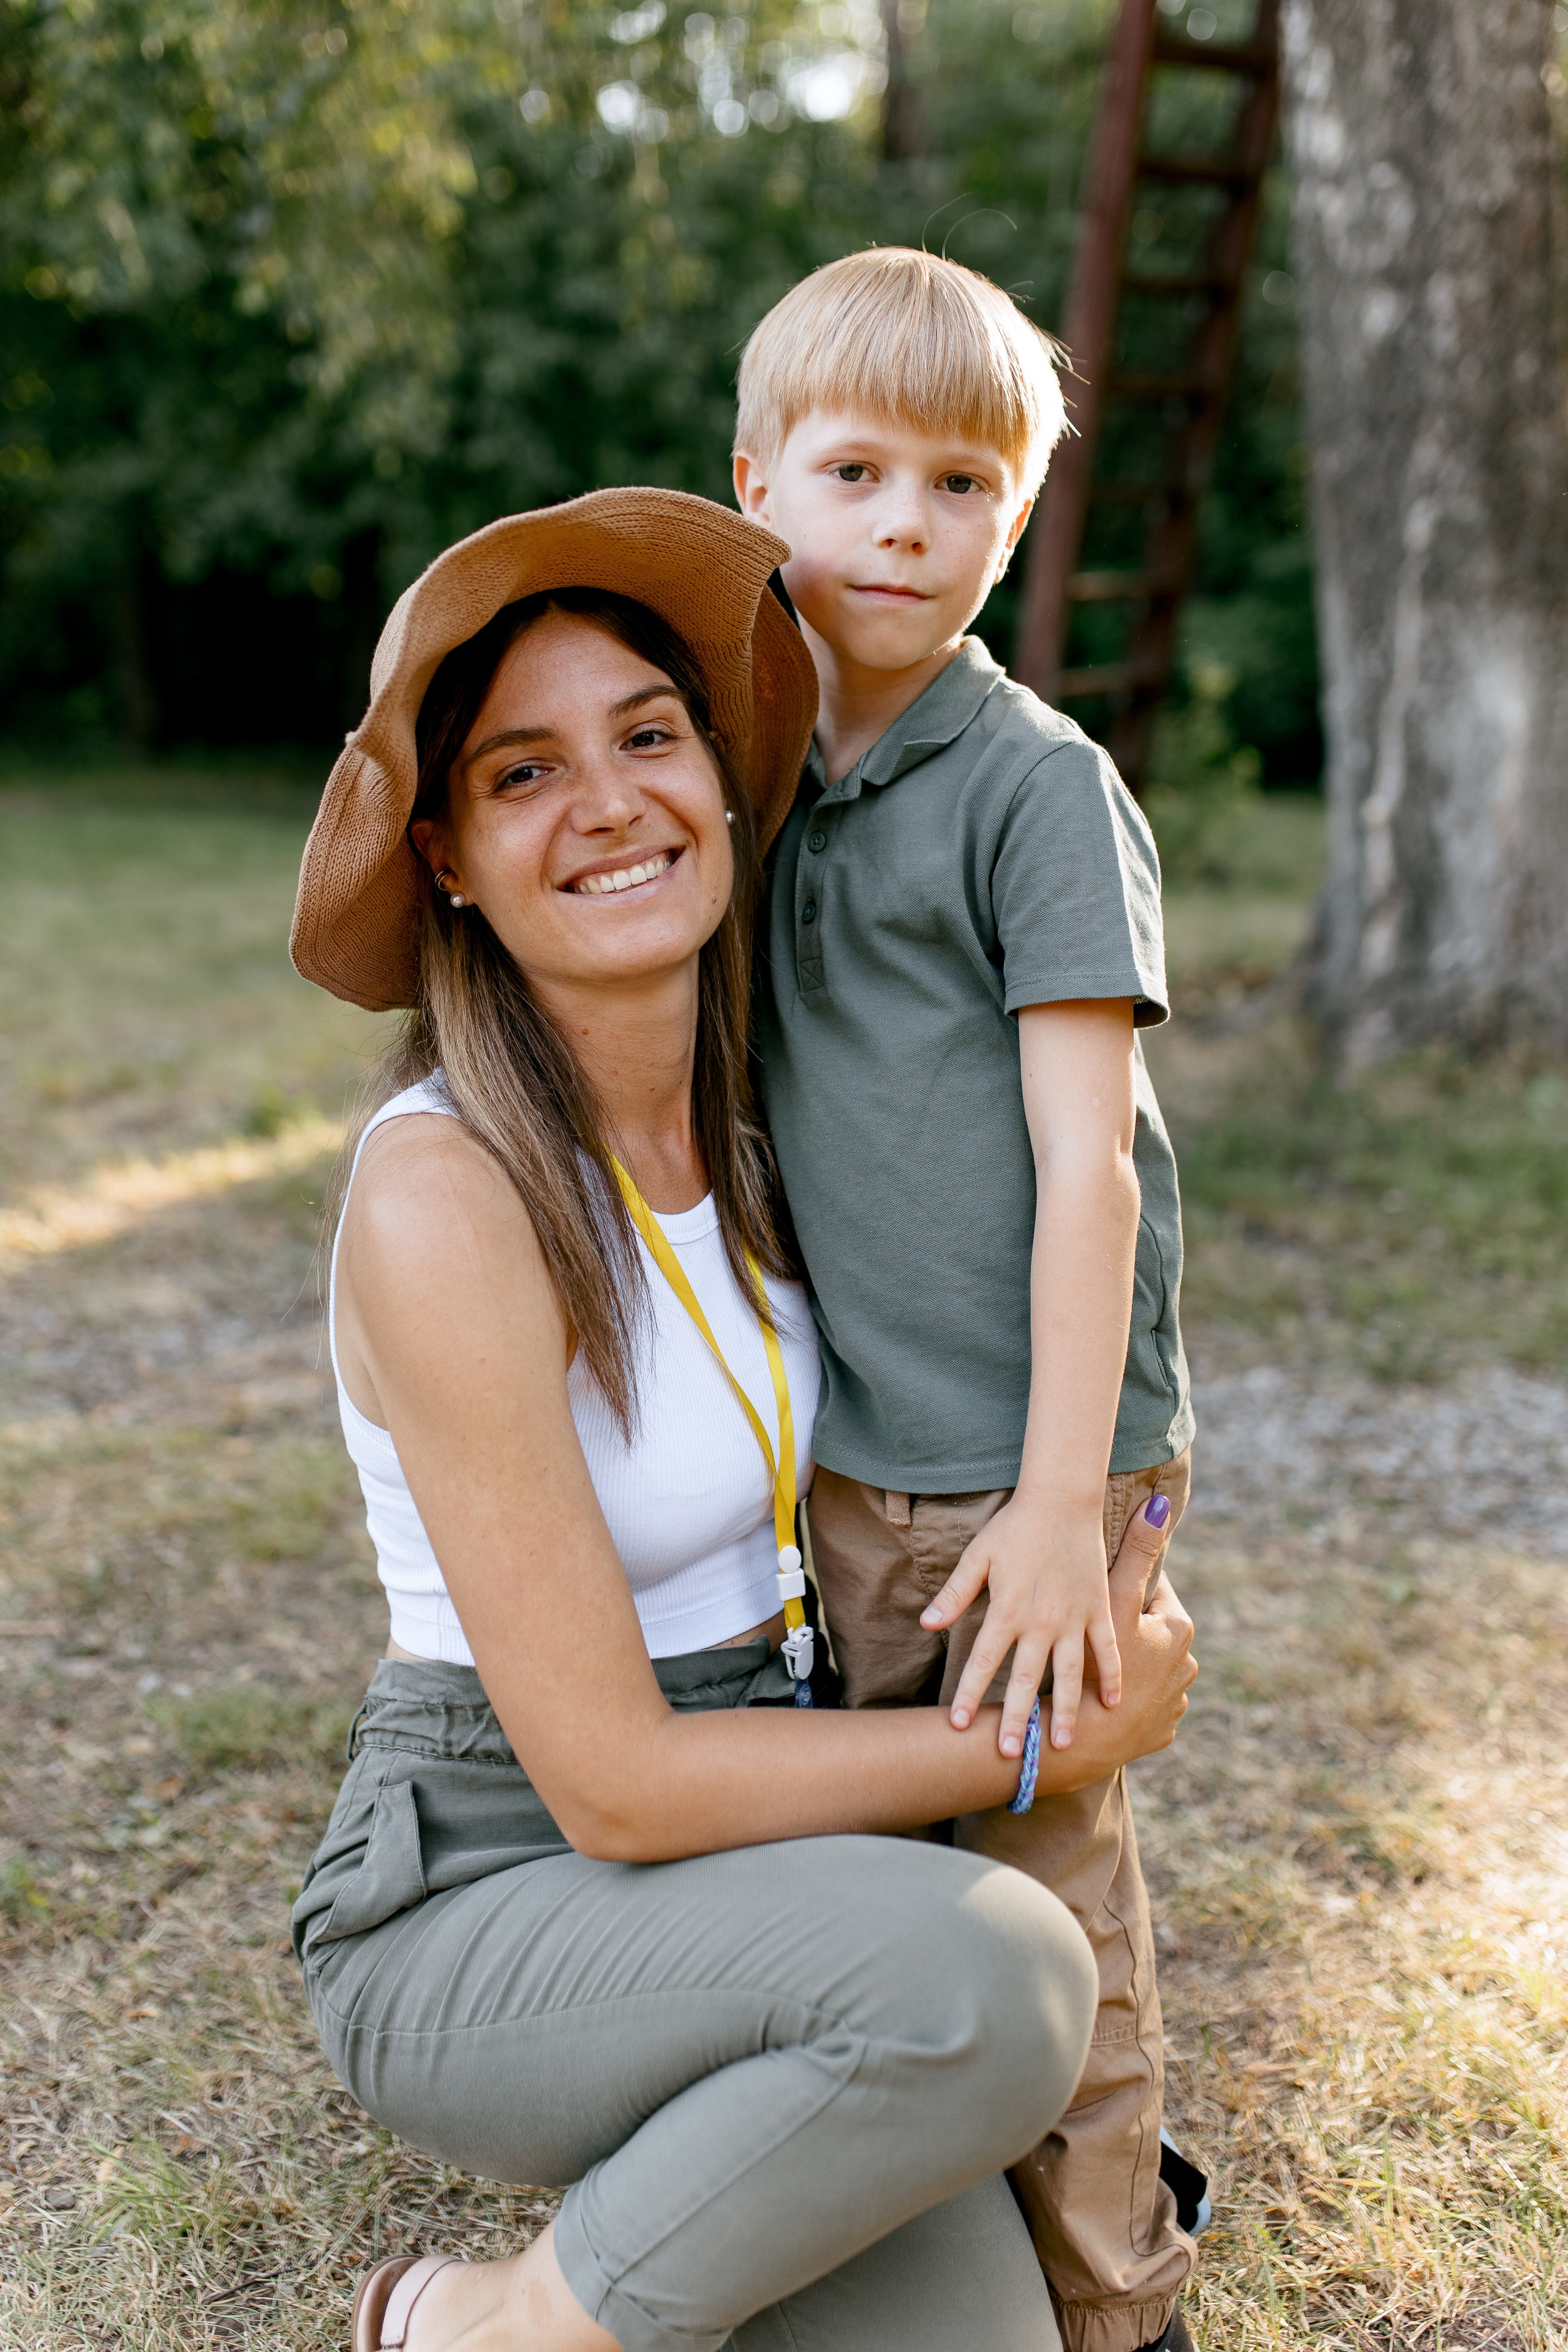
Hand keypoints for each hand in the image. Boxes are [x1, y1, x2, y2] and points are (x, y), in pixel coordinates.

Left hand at [921, 1493, 1121, 1757]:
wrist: (1061, 1499)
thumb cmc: (1014, 1527)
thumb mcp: (977, 1557)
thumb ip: (954, 1595)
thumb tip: (926, 1625)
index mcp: (1007, 1610)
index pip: (983, 1661)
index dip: (968, 1694)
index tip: (957, 1725)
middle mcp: (1041, 1620)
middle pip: (1026, 1679)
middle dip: (1015, 1719)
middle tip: (1007, 1755)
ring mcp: (1074, 1617)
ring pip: (1070, 1673)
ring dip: (1065, 1710)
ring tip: (1061, 1745)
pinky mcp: (1099, 1607)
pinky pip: (1107, 1648)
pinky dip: (1112, 1676)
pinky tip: (1113, 1705)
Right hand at [1039, 1545, 1196, 1790]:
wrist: (1086, 1741)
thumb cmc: (1097, 1666)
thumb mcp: (1113, 1601)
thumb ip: (1137, 1552)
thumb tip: (1162, 1504)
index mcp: (1178, 1630)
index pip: (1150, 1593)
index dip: (1119, 1594)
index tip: (1096, 1601)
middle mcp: (1187, 1666)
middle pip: (1150, 1634)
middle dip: (1125, 1633)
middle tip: (1090, 1635)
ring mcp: (1177, 1703)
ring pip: (1148, 1671)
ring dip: (1127, 1668)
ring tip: (1092, 1671)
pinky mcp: (1162, 1731)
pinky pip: (1144, 1707)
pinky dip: (1127, 1702)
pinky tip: (1104, 1701)